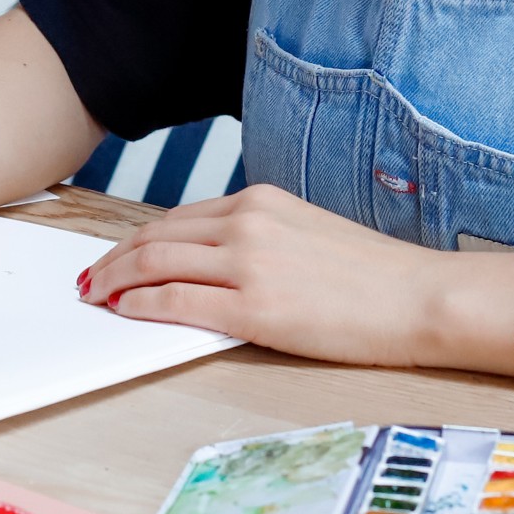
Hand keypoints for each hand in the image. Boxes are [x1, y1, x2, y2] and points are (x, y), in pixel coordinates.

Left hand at [75, 183, 442, 366]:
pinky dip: (140, 305)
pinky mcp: (255, 307)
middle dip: (114, 259)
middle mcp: (247, 222)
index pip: (177, 218)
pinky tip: (125, 311)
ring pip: (155, 264)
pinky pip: (176, 301)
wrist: (423, 298)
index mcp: (260, 201)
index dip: (138, 239)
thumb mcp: (306, 236)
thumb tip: (211, 266)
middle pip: (155, 236)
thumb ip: (257, 241)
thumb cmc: (375, 277)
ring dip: (116, 280)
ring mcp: (249, 262)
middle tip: (90, 278)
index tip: (117, 255)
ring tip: (96, 296)